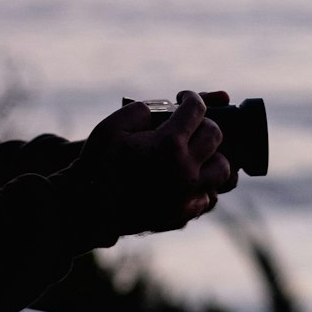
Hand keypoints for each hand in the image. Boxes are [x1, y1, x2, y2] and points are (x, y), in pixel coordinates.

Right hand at [60, 89, 235, 250]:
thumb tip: (162, 111)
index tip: (184, 98)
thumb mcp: (112, 126)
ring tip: (197, 152)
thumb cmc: (98, 164)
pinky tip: (188, 179)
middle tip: (190, 123)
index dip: (192, 98)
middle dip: (204, 122)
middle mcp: (186, 169)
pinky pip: (209, 197)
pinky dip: (204, 185)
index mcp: (169, 143)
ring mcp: (188, 195)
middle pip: (215, 135)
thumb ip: (141, 110)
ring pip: (223, 170)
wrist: (89, 208)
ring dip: (213, 155)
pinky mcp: (184, 214)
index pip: (196, 109)